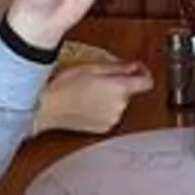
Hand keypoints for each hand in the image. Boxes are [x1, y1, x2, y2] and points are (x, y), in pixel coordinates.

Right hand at [33, 60, 154, 134]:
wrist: (47, 108)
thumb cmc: (65, 86)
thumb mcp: (92, 68)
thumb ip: (118, 67)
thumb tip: (134, 66)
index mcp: (119, 89)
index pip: (147, 82)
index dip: (144, 74)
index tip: (138, 70)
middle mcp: (119, 106)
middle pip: (130, 92)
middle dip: (120, 85)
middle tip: (99, 80)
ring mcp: (112, 119)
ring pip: (119, 104)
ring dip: (111, 98)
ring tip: (89, 93)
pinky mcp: (103, 128)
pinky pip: (110, 115)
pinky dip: (104, 109)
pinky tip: (87, 105)